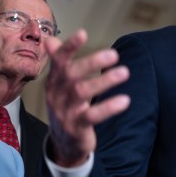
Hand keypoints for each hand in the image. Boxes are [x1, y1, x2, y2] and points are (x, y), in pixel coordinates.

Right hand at [44, 29, 130, 166]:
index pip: (59, 61)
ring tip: (124, 72)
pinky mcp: (76, 128)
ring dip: (104, 81)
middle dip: (91, 62)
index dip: (69, 47)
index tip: (83, 33)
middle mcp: (57, 94)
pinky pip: (92, 116)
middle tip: (114, 54)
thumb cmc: (66, 106)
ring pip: (82, 93)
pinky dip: (108, 107)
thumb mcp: (59, 85)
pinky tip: (125, 100)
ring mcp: (65, 112)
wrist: (63, 142)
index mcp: (54, 81)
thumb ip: (59, 63)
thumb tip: (50, 39)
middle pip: (71, 74)